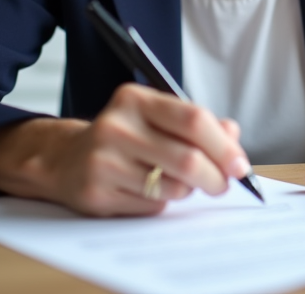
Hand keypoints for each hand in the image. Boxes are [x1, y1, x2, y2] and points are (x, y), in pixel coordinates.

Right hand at [0, 83, 251, 216]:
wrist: (64, 158)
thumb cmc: (123, 136)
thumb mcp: (156, 117)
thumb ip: (196, 123)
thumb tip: (233, 135)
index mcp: (135, 99)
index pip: (193, 119)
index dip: (223, 145)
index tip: (240, 164)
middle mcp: (117, 126)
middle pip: (187, 158)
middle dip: (216, 177)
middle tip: (223, 184)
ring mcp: (104, 160)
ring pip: (173, 187)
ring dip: (189, 191)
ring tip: (184, 184)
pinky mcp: (98, 192)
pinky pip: (152, 206)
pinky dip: (164, 203)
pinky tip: (152, 191)